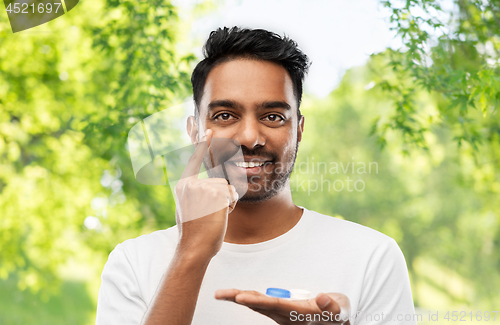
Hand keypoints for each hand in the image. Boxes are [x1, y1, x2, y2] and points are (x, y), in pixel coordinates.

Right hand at [174, 129, 237, 258]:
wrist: (193, 248)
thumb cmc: (193, 233)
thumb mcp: (187, 208)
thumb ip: (193, 193)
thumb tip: (200, 186)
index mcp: (183, 186)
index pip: (194, 161)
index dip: (203, 145)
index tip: (209, 130)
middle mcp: (191, 184)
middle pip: (219, 180)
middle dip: (221, 196)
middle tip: (209, 214)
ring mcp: (203, 188)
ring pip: (227, 188)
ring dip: (226, 202)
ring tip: (213, 215)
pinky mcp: (216, 194)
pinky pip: (232, 195)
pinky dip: (230, 206)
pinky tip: (219, 216)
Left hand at [215, 289, 350, 324]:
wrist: (336, 322)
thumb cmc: (336, 315)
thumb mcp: (339, 311)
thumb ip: (331, 307)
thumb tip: (321, 297)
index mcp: (296, 314)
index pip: (272, 305)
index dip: (256, 301)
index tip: (239, 297)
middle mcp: (284, 315)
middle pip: (258, 305)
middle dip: (238, 298)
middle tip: (220, 294)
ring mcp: (281, 314)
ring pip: (257, 304)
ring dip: (239, 297)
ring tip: (221, 294)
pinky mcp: (281, 310)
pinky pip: (261, 303)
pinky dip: (248, 298)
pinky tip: (236, 295)